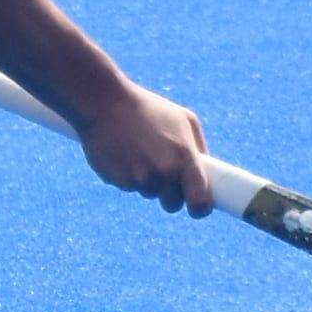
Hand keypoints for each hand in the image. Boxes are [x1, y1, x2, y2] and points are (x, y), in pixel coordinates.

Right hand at [81, 81, 211, 212]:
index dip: (200, 208)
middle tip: (162, 171)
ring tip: (138, 151)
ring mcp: (139, 179)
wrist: (105, 103)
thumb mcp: (184, 119)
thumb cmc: (149, 109)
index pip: (200, 202)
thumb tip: (206, 174)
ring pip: (149, 193)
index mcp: (184, 158)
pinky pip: (128, 186)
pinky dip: (127, 175)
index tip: (196, 206)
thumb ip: (198, 148)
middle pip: (172, 204)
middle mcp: (163, 173)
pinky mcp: (118, 180)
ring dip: (146, 180)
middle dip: (170, 193)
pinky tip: (123, 152)